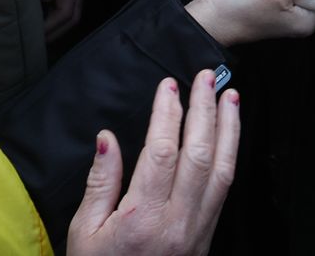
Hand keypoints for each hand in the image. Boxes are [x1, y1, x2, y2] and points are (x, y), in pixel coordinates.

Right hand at [67, 73, 237, 255]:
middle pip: (199, 155)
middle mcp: (177, 222)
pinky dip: (229, 157)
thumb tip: (107, 138)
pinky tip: (228, 138)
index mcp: (142, 218)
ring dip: (229, 129)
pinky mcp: (207, 237)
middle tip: (204, 77)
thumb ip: (100, 183)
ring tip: (230, 97)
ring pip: (221, 171)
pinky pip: (224, 190)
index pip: (162, 153)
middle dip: (204, 111)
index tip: (168, 86)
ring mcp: (197, 231)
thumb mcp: (84, 234)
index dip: (167, 114)